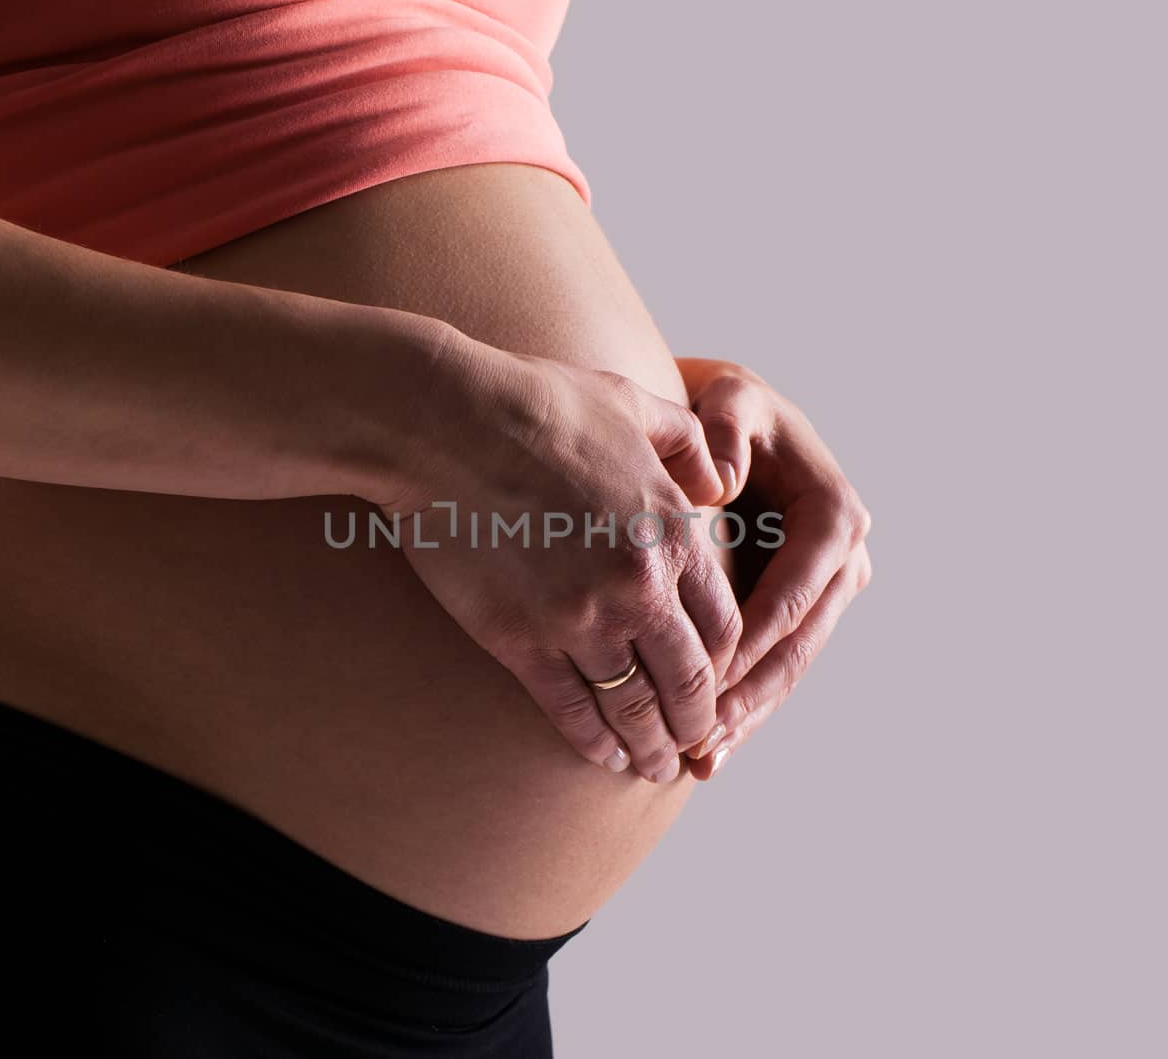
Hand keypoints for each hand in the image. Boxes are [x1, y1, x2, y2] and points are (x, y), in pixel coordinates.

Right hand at [382, 328, 742, 782]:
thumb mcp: (634, 404)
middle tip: (694, 742)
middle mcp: (637, 587)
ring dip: (651, 746)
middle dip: (695, 720)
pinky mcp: (519, 640)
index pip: (724, 626)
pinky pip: (570, 710)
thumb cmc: (534, 402)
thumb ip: (689, 443)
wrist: (441, 423)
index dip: (725, 666)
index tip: (716, 683)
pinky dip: (594, 742)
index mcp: (672, 533)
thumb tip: (719, 482)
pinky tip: (604, 756)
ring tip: (655, 765)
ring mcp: (578, 619)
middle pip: (688, 680)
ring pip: (633, 707)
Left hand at [672, 357, 871, 779]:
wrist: (721, 425)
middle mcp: (841, 558)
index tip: (709, 674)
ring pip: (788, 667)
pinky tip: (707, 751)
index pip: (798, 587)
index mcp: (833, 512)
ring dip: (746, 715)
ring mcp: (824, 592)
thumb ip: (724, 427)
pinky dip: (742, 707)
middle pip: (798, 640)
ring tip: (701, 757)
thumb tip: (720, 483)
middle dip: (751, 693)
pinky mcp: (797, 613)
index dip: (756, 634)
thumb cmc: (719, 409)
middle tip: (703, 735)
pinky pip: (773, 668)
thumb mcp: (728, 398)